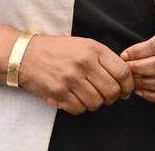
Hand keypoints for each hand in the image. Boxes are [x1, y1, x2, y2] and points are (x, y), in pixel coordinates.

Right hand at [17, 35, 134, 114]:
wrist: (26, 55)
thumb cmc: (59, 50)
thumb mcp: (85, 45)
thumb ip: (105, 58)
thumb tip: (125, 77)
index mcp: (93, 50)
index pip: (122, 72)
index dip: (128, 85)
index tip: (126, 91)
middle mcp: (83, 64)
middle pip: (112, 91)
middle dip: (113, 97)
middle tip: (108, 95)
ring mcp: (70, 79)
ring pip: (96, 103)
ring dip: (96, 103)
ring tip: (89, 95)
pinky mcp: (58, 93)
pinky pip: (79, 109)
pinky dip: (80, 107)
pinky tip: (76, 98)